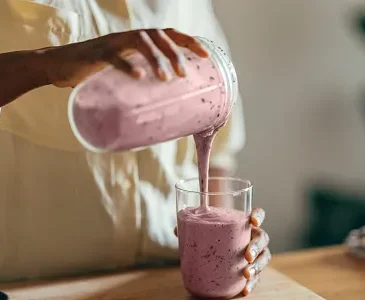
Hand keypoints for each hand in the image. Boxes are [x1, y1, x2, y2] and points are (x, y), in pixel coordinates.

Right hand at [41, 28, 208, 86]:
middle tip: (184, 75)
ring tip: (166, 79)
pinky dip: (127, 65)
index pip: (169, 34)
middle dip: (175, 53)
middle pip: (158, 35)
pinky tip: (139, 76)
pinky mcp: (96, 54)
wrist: (61, 66)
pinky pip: (113, 56)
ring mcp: (112, 43)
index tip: (206, 56)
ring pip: (140, 41)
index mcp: (138, 41)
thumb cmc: (98, 73)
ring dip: (156, 59)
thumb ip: (143, 81)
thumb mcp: (126, 73)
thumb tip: (166, 104)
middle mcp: (128, 37)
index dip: (189, 42)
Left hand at [174, 208, 270, 295]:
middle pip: (262, 238)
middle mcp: (252, 236)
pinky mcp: (253, 269)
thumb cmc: (213, 235)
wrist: (216, 250)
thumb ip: (191, 227)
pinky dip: (253, 284)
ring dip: (258, 266)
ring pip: (264, 257)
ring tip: (247, 274)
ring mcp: (255, 253)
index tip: (253, 221)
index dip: (258, 216)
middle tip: (247, 256)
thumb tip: (176, 231)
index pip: (258, 214)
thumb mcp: (203, 229)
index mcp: (243, 223)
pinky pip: (257, 277)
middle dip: (257, 247)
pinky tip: (245, 290)